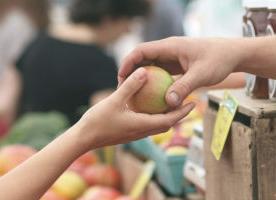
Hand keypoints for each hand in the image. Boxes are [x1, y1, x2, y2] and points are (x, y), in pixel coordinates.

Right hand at [74, 67, 195, 149]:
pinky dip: (153, 115)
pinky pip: (146, 123)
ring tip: (172, 101)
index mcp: (142, 126)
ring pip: (156, 125)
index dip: (182, 112)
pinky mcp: (128, 132)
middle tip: (188, 101)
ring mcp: (134, 133)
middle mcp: (141, 132)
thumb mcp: (114, 100)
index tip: (193, 103)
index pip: (169, 120)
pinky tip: (149, 104)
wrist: (82, 139)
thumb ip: (130, 86)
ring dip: (166, 115)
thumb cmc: (97, 121)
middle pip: (166, 123)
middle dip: (178, 114)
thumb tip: (144, 71)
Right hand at [118, 37, 243, 106]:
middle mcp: (169, 50)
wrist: (233, 54)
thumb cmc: (219, 60)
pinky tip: (152, 99)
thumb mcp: (202, 75)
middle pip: (143, 59)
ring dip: (142, 79)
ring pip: (151, 67)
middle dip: (131, 73)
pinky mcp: (178, 65)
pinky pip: (161, 74)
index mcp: (170, 46)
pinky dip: (155, 84)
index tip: (120, 78)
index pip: (142, 51)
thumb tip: (168, 103)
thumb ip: (184, 87)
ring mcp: (173, 58)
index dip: (128, 63)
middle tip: (122, 91)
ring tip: (133, 96)